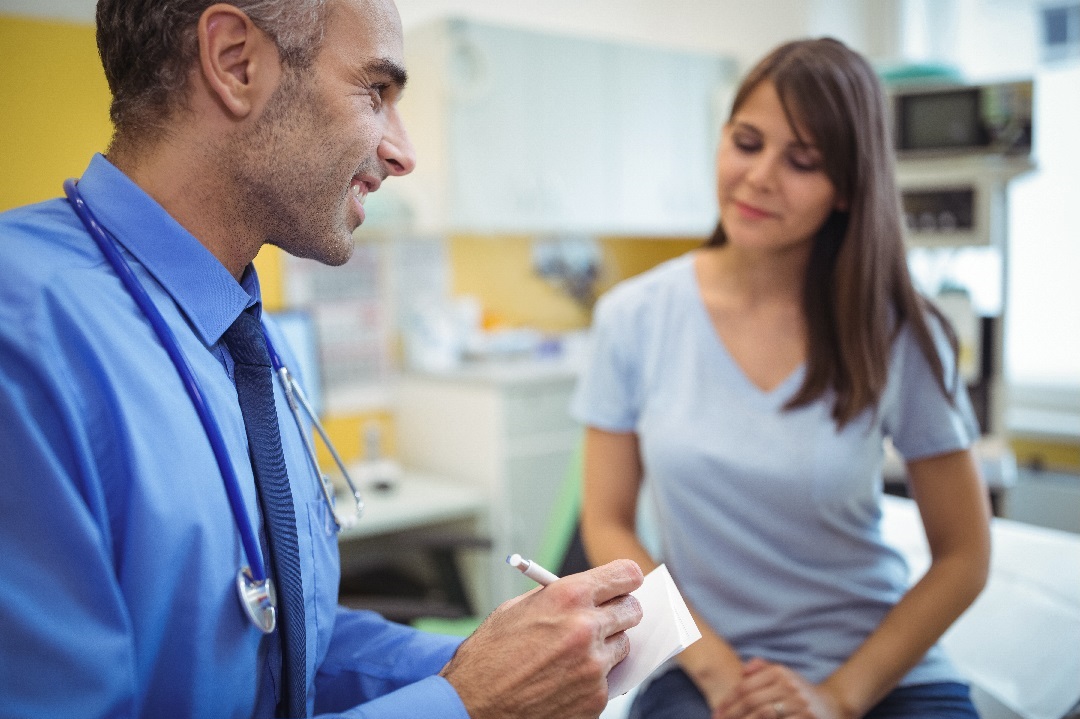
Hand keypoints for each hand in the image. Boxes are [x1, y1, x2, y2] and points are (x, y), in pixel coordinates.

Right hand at [440, 559, 643, 718]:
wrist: (473, 704)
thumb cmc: (489, 655)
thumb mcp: (517, 608)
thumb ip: (557, 596)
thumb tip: (588, 592)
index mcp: (568, 596)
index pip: (625, 575)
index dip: (627, 578)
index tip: (627, 582)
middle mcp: (586, 627)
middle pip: (632, 610)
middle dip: (620, 611)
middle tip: (607, 616)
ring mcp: (593, 665)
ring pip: (623, 646)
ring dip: (606, 646)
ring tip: (573, 653)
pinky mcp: (596, 697)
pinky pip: (608, 678)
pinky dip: (593, 677)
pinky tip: (564, 678)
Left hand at [715, 658, 846, 718]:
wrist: (831, 707)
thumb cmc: (798, 692)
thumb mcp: (783, 675)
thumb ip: (762, 668)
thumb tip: (743, 670)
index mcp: (780, 673)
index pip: (746, 686)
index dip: (729, 701)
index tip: (717, 712)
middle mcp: (789, 685)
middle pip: (752, 701)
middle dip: (733, 714)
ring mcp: (799, 703)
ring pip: (764, 715)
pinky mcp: (806, 718)